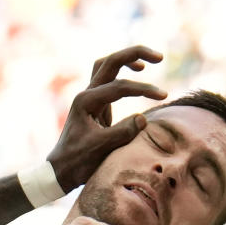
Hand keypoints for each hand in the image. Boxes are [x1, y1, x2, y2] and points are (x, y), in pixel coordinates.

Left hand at [46, 46, 166, 191]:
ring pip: (106, 67)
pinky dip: (123, 72)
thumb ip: (122, 132)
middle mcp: (86, 95)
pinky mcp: (96, 104)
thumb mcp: (101, 149)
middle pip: (109, 62)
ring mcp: (90, 98)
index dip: (143, 89)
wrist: (61, 170)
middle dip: (133, 54)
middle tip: (159, 57)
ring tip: (150, 61)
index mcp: (85, 102)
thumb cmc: (78, 160)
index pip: (119, 86)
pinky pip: (109, 79)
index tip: (164, 96)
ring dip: (126, 59)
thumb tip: (142, 119)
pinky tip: (138, 73)